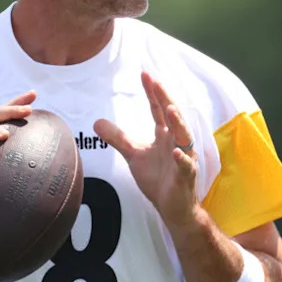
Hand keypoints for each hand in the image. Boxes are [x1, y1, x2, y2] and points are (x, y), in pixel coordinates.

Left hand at [94, 72, 197, 227]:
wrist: (173, 206)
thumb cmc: (158, 178)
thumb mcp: (133, 155)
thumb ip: (118, 138)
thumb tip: (96, 122)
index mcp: (165, 135)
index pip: (159, 109)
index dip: (152, 92)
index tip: (145, 74)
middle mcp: (177, 142)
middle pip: (173, 116)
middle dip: (165, 99)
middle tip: (156, 82)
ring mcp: (184, 158)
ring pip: (183, 138)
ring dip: (178, 123)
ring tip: (170, 109)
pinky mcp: (185, 176)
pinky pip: (185, 166)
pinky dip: (181, 159)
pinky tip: (175, 153)